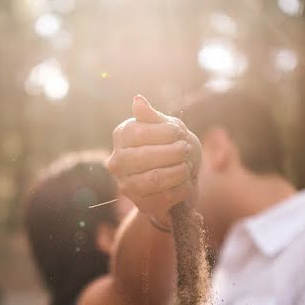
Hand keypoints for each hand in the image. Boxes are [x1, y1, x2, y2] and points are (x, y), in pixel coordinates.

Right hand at [107, 95, 201, 222]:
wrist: (179, 179)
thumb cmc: (172, 147)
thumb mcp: (166, 127)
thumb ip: (152, 116)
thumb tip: (137, 100)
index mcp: (121, 137)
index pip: (140, 133)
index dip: (165, 132)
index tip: (180, 133)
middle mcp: (117, 162)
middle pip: (145, 157)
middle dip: (173, 152)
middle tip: (186, 149)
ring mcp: (127, 185)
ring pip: (155, 179)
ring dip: (178, 171)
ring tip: (187, 166)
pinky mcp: (142, 204)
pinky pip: (165, 197)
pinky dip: (182, 188)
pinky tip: (186, 181)